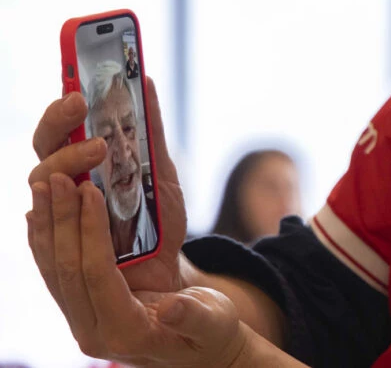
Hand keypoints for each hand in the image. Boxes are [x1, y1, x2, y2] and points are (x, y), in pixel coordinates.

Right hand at [28, 78, 187, 297]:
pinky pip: (44, 225)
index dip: (62, 106)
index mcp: (81, 161)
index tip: (79, 88)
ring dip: (67, 160)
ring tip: (98, 150)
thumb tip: (145, 80)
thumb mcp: (161, 171)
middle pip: (44, 147)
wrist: (163, 272)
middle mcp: (63, 183)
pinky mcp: (59, 245)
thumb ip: (151, 131)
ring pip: (42, 180)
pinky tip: (76, 194)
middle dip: (60, 126)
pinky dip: (55, 207)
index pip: (60, 126)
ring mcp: (59, 212)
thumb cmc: (157, 219)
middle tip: (85, 111)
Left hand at [28, 176, 246, 366]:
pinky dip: (46, 238)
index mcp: (126, 334)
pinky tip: (42, 211)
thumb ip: (194, 318)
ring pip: (52, 268)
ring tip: (47, 184)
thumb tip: (172, 308)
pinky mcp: (80, 306)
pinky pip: (55, 270)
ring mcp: (82, 320)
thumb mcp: (213, 325)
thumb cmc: (210, 333)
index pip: (98, 276)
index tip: (91, 192)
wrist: (198, 349)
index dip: (92, 233)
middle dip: (62, 220)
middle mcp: (94, 331)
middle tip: (61, 177)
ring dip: (48, 224)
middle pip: (67, 269)